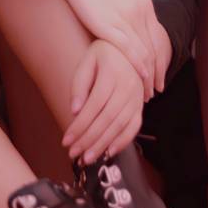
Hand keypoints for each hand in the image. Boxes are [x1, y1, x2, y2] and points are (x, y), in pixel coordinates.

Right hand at [56, 0, 166, 97]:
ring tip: (146, 94)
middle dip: (157, 72)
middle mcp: (141, 11)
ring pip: (145, 53)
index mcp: (144, 3)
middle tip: (156, 91)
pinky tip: (139, 79)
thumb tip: (124, 25)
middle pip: (155, 48)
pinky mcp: (109, 24)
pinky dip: (138, 67)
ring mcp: (126, 17)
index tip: (158, 76)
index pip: (158, 38)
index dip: (160, 60)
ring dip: (148, 76)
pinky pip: (130, 51)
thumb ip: (124, 10)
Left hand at [61, 40, 143, 162]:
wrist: (126, 49)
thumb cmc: (101, 56)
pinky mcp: (140, 105)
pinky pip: (134, 126)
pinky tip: (109, 152)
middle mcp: (128, 86)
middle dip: (89, 139)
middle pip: (107, 118)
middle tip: (73, 154)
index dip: (80, 125)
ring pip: (120, 125)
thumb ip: (79, 86)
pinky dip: (123, 141)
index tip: (66, 140)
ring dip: (103, 144)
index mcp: (112, 73)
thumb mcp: (86, 63)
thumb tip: (75, 111)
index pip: (94, 105)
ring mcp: (137, 97)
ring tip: (87, 158)